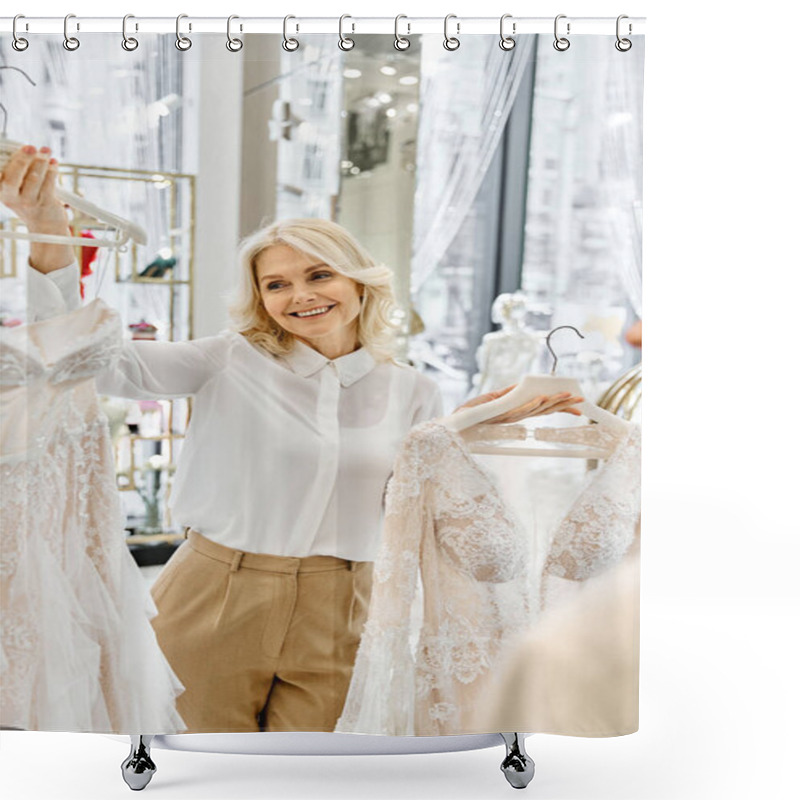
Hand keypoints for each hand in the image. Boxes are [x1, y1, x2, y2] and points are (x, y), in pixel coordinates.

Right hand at [0, 144, 68, 233]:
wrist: (47, 226)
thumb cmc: (31, 202)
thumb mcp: (18, 189)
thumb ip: (18, 171)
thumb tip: (25, 150)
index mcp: (2, 191)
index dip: (4, 159)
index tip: (9, 148)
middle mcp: (12, 198)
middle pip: (13, 176)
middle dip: (22, 159)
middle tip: (30, 147)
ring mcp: (29, 202)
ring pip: (34, 178)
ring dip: (41, 162)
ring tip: (46, 152)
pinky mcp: (45, 204)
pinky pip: (49, 183)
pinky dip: (52, 170)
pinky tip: (54, 164)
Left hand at [453, 384, 583, 424]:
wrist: (456, 420)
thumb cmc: (474, 409)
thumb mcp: (495, 398)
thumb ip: (510, 392)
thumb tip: (524, 384)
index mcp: (518, 412)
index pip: (545, 409)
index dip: (561, 407)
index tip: (578, 404)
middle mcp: (517, 417)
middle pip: (545, 410)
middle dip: (563, 404)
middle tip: (580, 399)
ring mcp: (510, 418)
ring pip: (535, 411)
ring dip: (551, 403)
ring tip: (565, 396)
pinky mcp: (500, 417)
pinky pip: (519, 410)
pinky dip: (531, 404)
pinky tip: (541, 398)